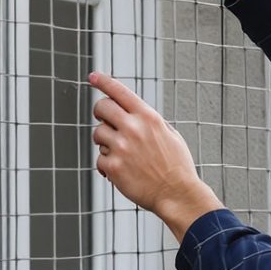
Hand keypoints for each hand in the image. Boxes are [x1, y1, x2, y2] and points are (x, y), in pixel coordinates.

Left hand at [90, 72, 223, 239]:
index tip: (93, 76)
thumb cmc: (176, 165)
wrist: (177, 193)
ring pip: (98, 134)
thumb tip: (131, 112)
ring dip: (106, 143)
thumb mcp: (170, 134)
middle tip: (107, 122)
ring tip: (123, 154)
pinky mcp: (113, 167)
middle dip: (101, 113)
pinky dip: (108, 165)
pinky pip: (100, 159)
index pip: (120, 91)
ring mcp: (121, 148)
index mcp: (148, 117)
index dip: (103, 81)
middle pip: (101, 108)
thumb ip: (149, 121)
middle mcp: (133, 128)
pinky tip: (123, 171)